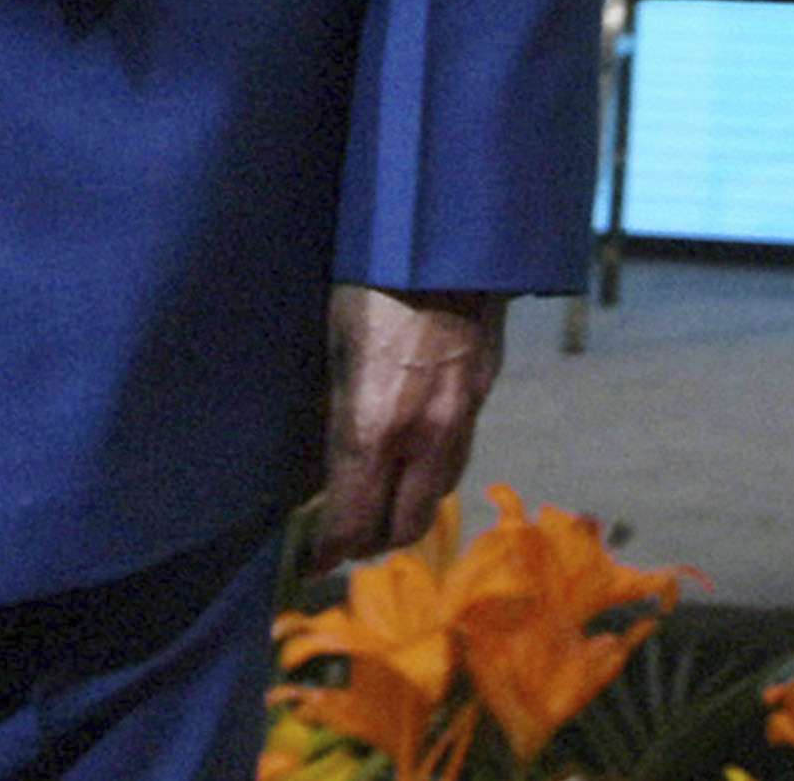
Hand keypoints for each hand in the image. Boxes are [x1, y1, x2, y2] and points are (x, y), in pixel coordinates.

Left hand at [313, 284, 508, 560]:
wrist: (447, 233)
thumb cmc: (368, 282)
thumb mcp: (331, 350)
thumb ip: (330, 414)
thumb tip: (314, 466)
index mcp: (372, 425)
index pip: (352, 522)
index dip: (328, 551)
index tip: (310, 559)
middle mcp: (424, 434)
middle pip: (404, 528)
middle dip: (371, 540)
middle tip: (343, 533)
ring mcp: (461, 414)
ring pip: (437, 494)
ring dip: (407, 505)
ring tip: (377, 493)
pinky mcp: (483, 390)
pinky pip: (457, 452)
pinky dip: (431, 466)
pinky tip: (412, 447)